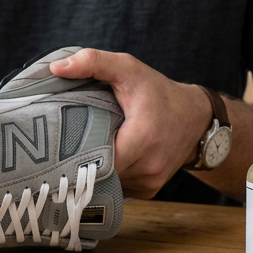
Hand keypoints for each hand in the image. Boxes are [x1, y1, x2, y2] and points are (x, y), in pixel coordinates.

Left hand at [49, 49, 211, 198]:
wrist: (195, 117)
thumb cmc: (158, 91)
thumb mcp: (128, 69)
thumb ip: (93, 62)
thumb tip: (57, 68)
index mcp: (142, 138)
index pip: (97, 157)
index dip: (75, 150)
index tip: (60, 140)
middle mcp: (148, 166)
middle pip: (100, 173)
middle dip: (82, 160)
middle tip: (65, 145)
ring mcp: (150, 182)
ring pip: (109, 183)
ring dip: (97, 169)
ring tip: (86, 149)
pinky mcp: (149, 190)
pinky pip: (120, 187)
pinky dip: (110, 175)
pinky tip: (105, 159)